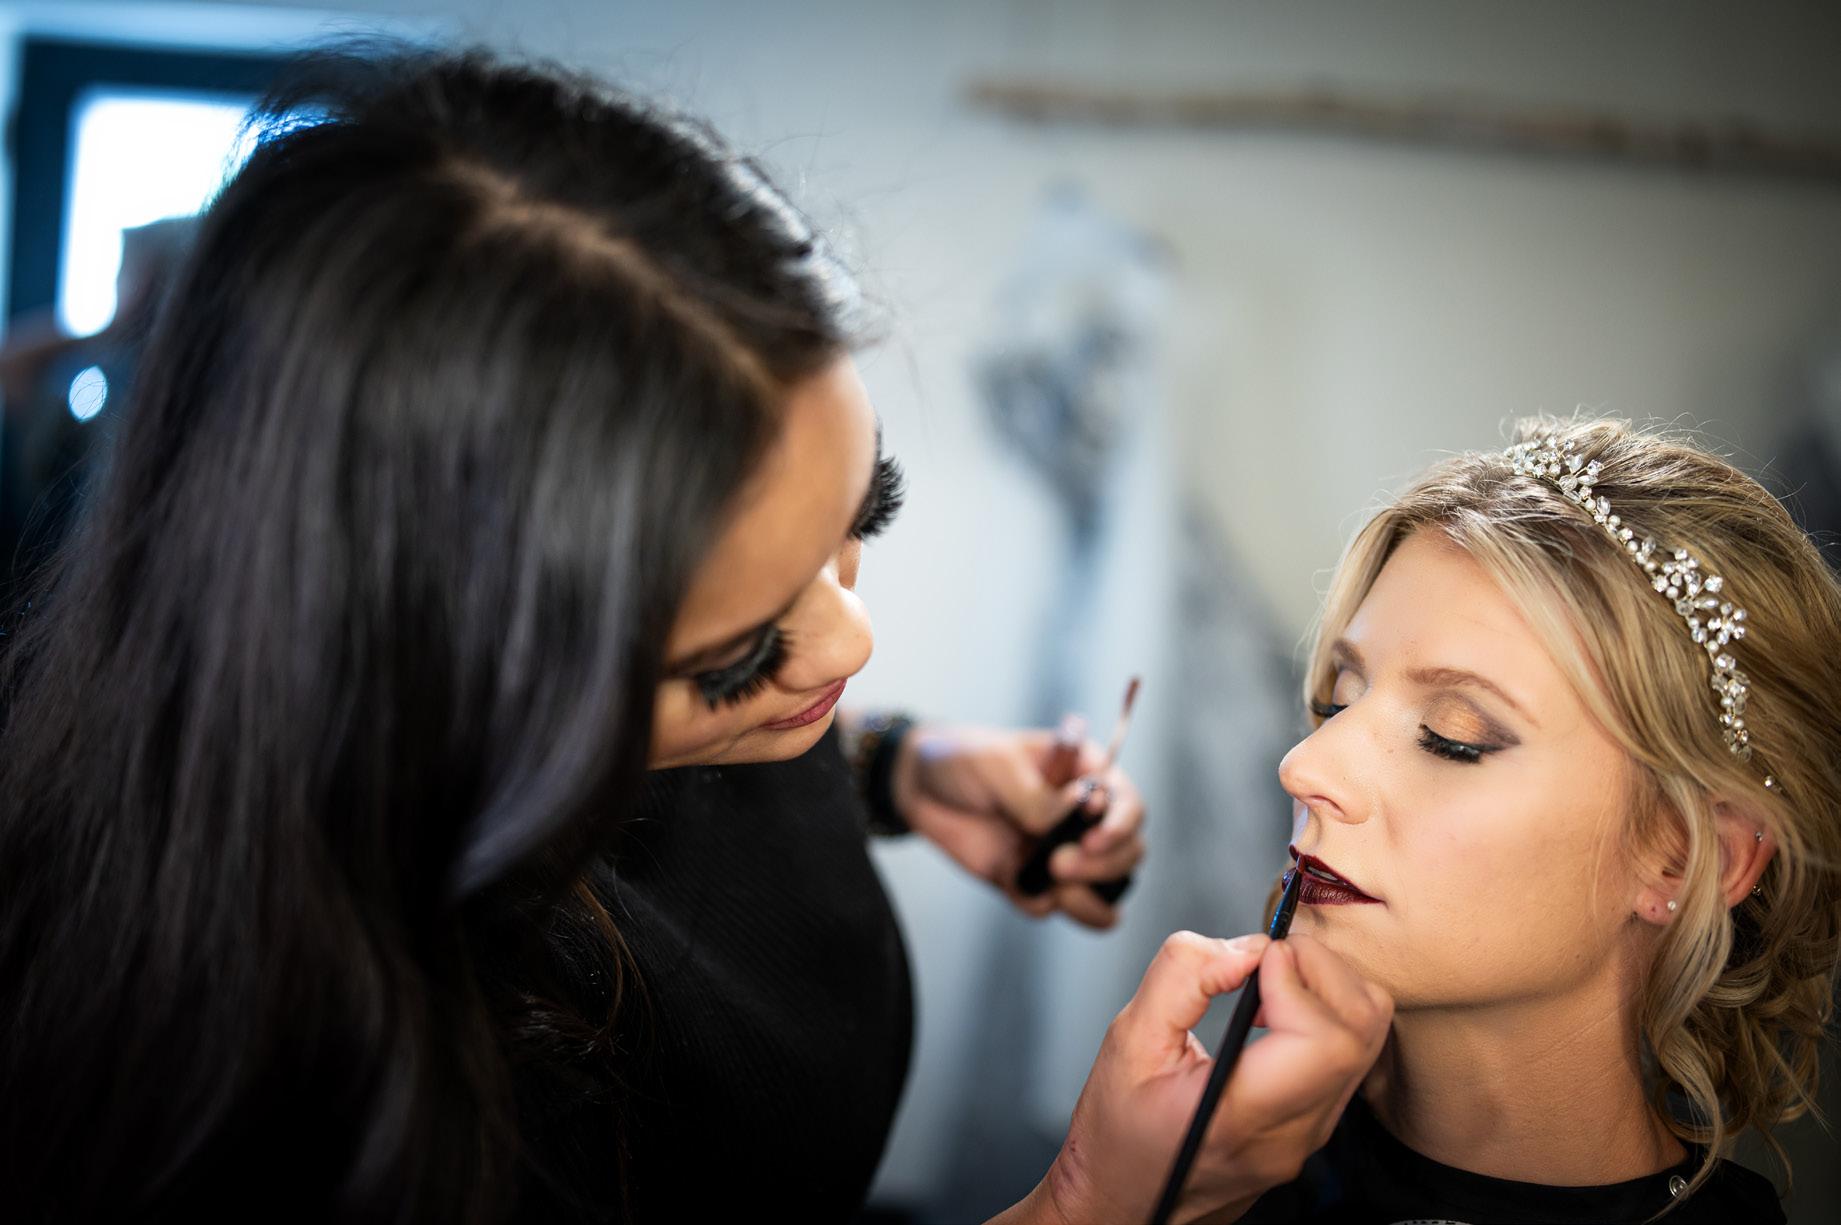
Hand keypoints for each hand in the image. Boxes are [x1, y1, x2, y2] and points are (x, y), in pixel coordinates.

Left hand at [893, 724, 1144, 928]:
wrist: (921, 788)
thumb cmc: (965, 759)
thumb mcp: (997, 763)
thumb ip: (1033, 794)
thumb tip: (1062, 822)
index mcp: (1088, 776)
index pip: (1129, 804)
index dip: (1122, 826)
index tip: (1093, 839)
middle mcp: (1084, 818)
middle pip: (1129, 853)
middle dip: (1104, 867)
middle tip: (1060, 864)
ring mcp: (1063, 852)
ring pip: (1106, 892)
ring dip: (1088, 899)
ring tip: (1053, 887)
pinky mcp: (1035, 881)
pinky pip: (1056, 908)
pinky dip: (1043, 905)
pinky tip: (1017, 886)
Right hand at [993, 930, 1391, 1224]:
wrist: (1124, 1201)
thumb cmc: (1117, 1131)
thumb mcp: (1126, 1040)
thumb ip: (1182, 979)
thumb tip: (1247, 946)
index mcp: (1239, 1118)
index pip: (1323, 1040)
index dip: (1297, 977)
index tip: (1255, 958)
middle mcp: (1290, 1136)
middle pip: (1360, 1031)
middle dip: (1321, 967)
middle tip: (1269, 955)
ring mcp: (1309, 1138)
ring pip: (1368, 1040)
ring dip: (1330, 986)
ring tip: (1273, 978)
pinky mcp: (1314, 1130)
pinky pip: (1352, 1057)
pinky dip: (1328, 1011)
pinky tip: (1279, 1008)